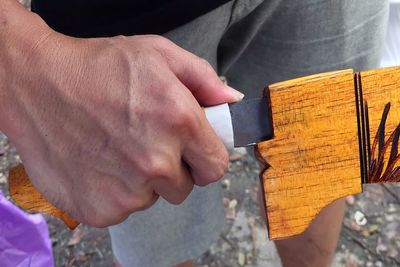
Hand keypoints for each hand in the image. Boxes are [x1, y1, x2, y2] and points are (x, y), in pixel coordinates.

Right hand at [3, 23, 242, 225]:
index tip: (191, 152)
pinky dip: (114, 192)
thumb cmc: (97, 66)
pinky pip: (122, 209)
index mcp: (178, 122)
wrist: (35, 84)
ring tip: (116, 149)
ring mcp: (126, 191)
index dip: (204, 159)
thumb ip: (203, 80)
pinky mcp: (99, 209)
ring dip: (141, 181)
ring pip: (151, 198)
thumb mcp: (157, 55)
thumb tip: (231, 102)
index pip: (216, 167)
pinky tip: (98, 163)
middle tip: (145, 143)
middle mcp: (156, 162)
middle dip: (171, 169)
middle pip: (184, 187)